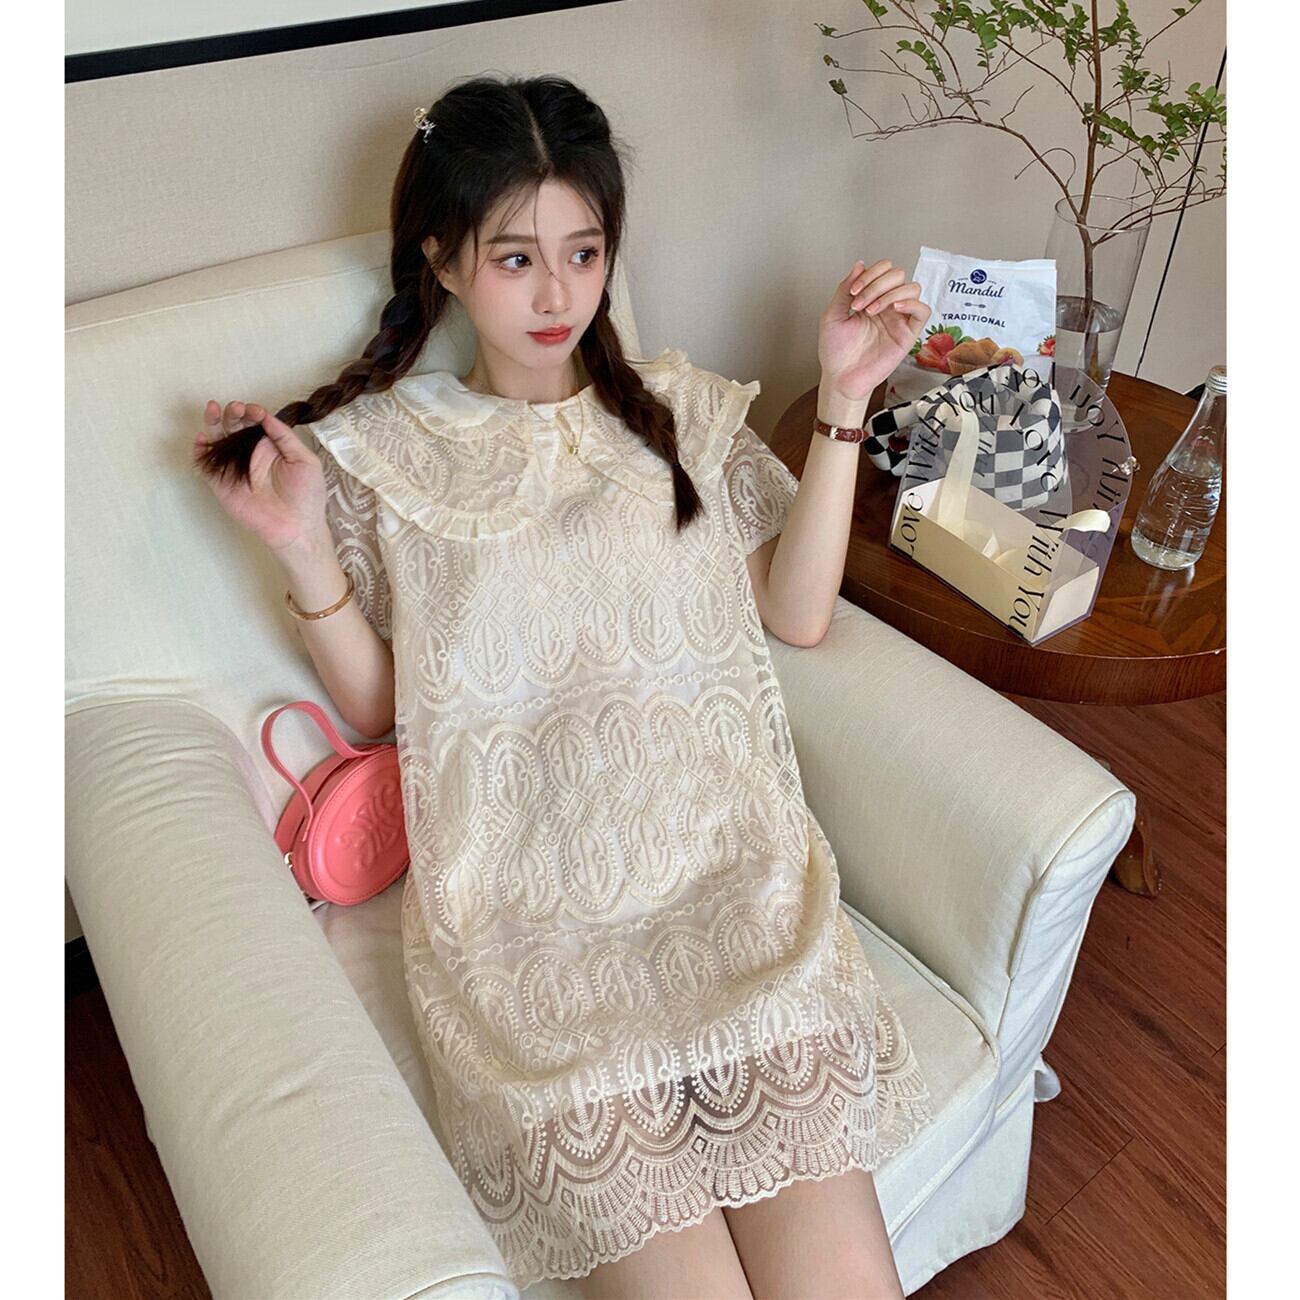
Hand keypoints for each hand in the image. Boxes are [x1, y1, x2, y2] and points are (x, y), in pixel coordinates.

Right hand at [192, 399, 328, 554]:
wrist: (297, 527)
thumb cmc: (307, 496)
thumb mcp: (304, 460)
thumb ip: (285, 437)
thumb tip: (266, 415)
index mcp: (271, 447)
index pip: (256, 423)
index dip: (252, 412)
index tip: (254, 410)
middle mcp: (251, 455)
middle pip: (234, 426)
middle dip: (232, 413)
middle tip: (235, 409)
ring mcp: (235, 468)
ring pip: (218, 440)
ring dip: (213, 423)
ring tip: (213, 409)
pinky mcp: (222, 484)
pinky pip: (206, 465)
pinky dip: (200, 450)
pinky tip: (203, 437)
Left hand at [817, 259, 930, 402]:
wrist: (840, 377)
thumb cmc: (836, 351)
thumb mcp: (832, 315)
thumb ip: (844, 289)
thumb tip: (859, 264)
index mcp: (871, 298)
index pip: (883, 269)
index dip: (870, 274)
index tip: (853, 291)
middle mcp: (887, 306)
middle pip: (898, 275)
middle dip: (877, 284)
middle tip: (859, 304)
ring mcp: (898, 319)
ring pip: (912, 288)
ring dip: (890, 293)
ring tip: (871, 311)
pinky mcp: (908, 334)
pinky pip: (923, 311)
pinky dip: (912, 303)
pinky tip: (894, 308)